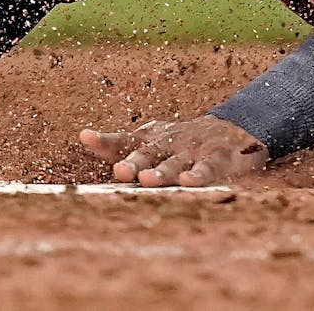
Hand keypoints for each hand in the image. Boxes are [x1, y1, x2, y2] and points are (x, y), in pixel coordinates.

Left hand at [78, 115, 269, 186]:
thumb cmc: (178, 142)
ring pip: (174, 164)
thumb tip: (82, 136)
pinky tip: (188, 182)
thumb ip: (117, 144)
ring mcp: (192, 150)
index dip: (105, 141)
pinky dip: (197, 175)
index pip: (124, 139)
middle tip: (119, 171)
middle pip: (148, 153)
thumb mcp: (149, 140)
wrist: (231, 132)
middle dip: (133, 162)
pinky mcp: (216, 159)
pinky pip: (205, 169)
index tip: (86, 137)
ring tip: (148, 180)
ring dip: (161, 172)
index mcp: (150, 138)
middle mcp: (169, 142)